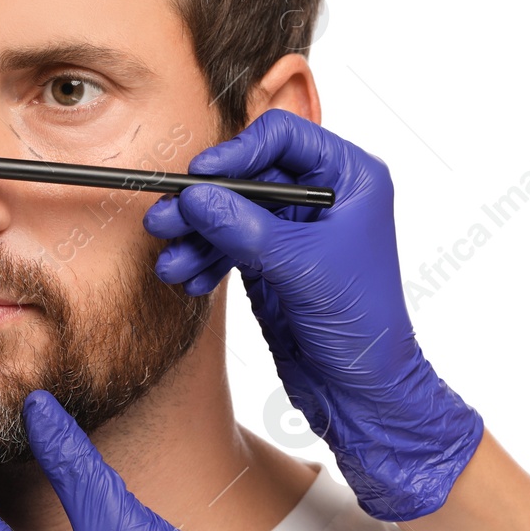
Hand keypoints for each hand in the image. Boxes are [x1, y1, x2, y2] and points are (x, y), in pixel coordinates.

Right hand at [143, 108, 483, 520]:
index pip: (283, 137)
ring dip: (197, 237)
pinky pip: (229, 245)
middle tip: (165, 219)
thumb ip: (245, 227)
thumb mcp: (300, 268)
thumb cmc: (362, 326)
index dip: (237, 152)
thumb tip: (195, 196)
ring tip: (169, 263)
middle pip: (249, 175)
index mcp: (350, 178)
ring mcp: (296, 229)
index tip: (199, 176)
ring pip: (232, 213)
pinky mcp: (274, 261)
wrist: (364, 393)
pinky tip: (187, 279)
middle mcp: (323, 196)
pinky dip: (206, 260)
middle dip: (204, 202)